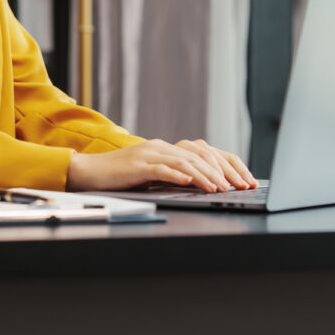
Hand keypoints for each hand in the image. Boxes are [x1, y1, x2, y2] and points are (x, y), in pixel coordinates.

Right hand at [66, 139, 257, 192]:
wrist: (90, 172)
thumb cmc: (120, 177)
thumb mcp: (151, 175)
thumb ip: (173, 175)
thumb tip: (201, 185)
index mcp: (166, 148)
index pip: (205, 153)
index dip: (227, 165)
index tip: (244, 180)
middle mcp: (161, 147)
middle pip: (200, 156)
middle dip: (223, 172)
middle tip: (240, 186)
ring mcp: (149, 154)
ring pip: (184, 162)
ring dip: (205, 175)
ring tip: (220, 188)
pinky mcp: (138, 165)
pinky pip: (161, 169)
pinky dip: (178, 174)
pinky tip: (190, 182)